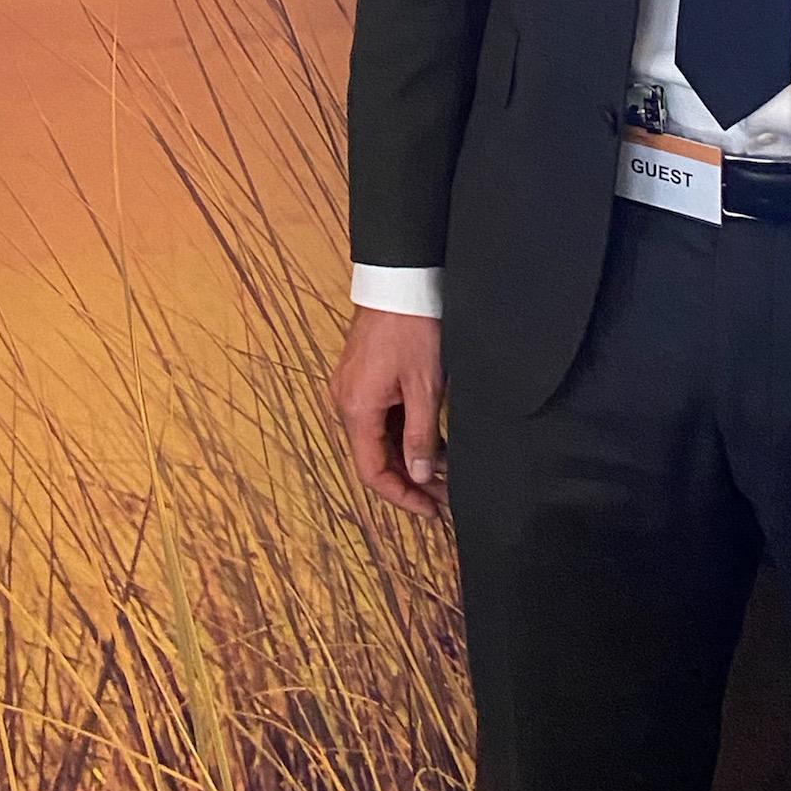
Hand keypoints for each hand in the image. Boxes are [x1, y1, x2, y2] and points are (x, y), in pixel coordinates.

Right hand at [331, 306, 445, 517]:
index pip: (372, 471)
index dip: (402, 496)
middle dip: (409, 480)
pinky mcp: (362, 376)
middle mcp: (345, 401)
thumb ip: (421, 436)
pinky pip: (379, 417)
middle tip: (446, 496)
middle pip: (374, 456)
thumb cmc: (413, 329)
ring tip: (445, 472)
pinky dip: (403, 434)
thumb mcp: (425, 387)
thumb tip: (421, 476)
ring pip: (378, 438)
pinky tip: (431, 441)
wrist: (399, 280)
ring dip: (408, 457)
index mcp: (356, 408)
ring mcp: (351, 388)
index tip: (432, 511)